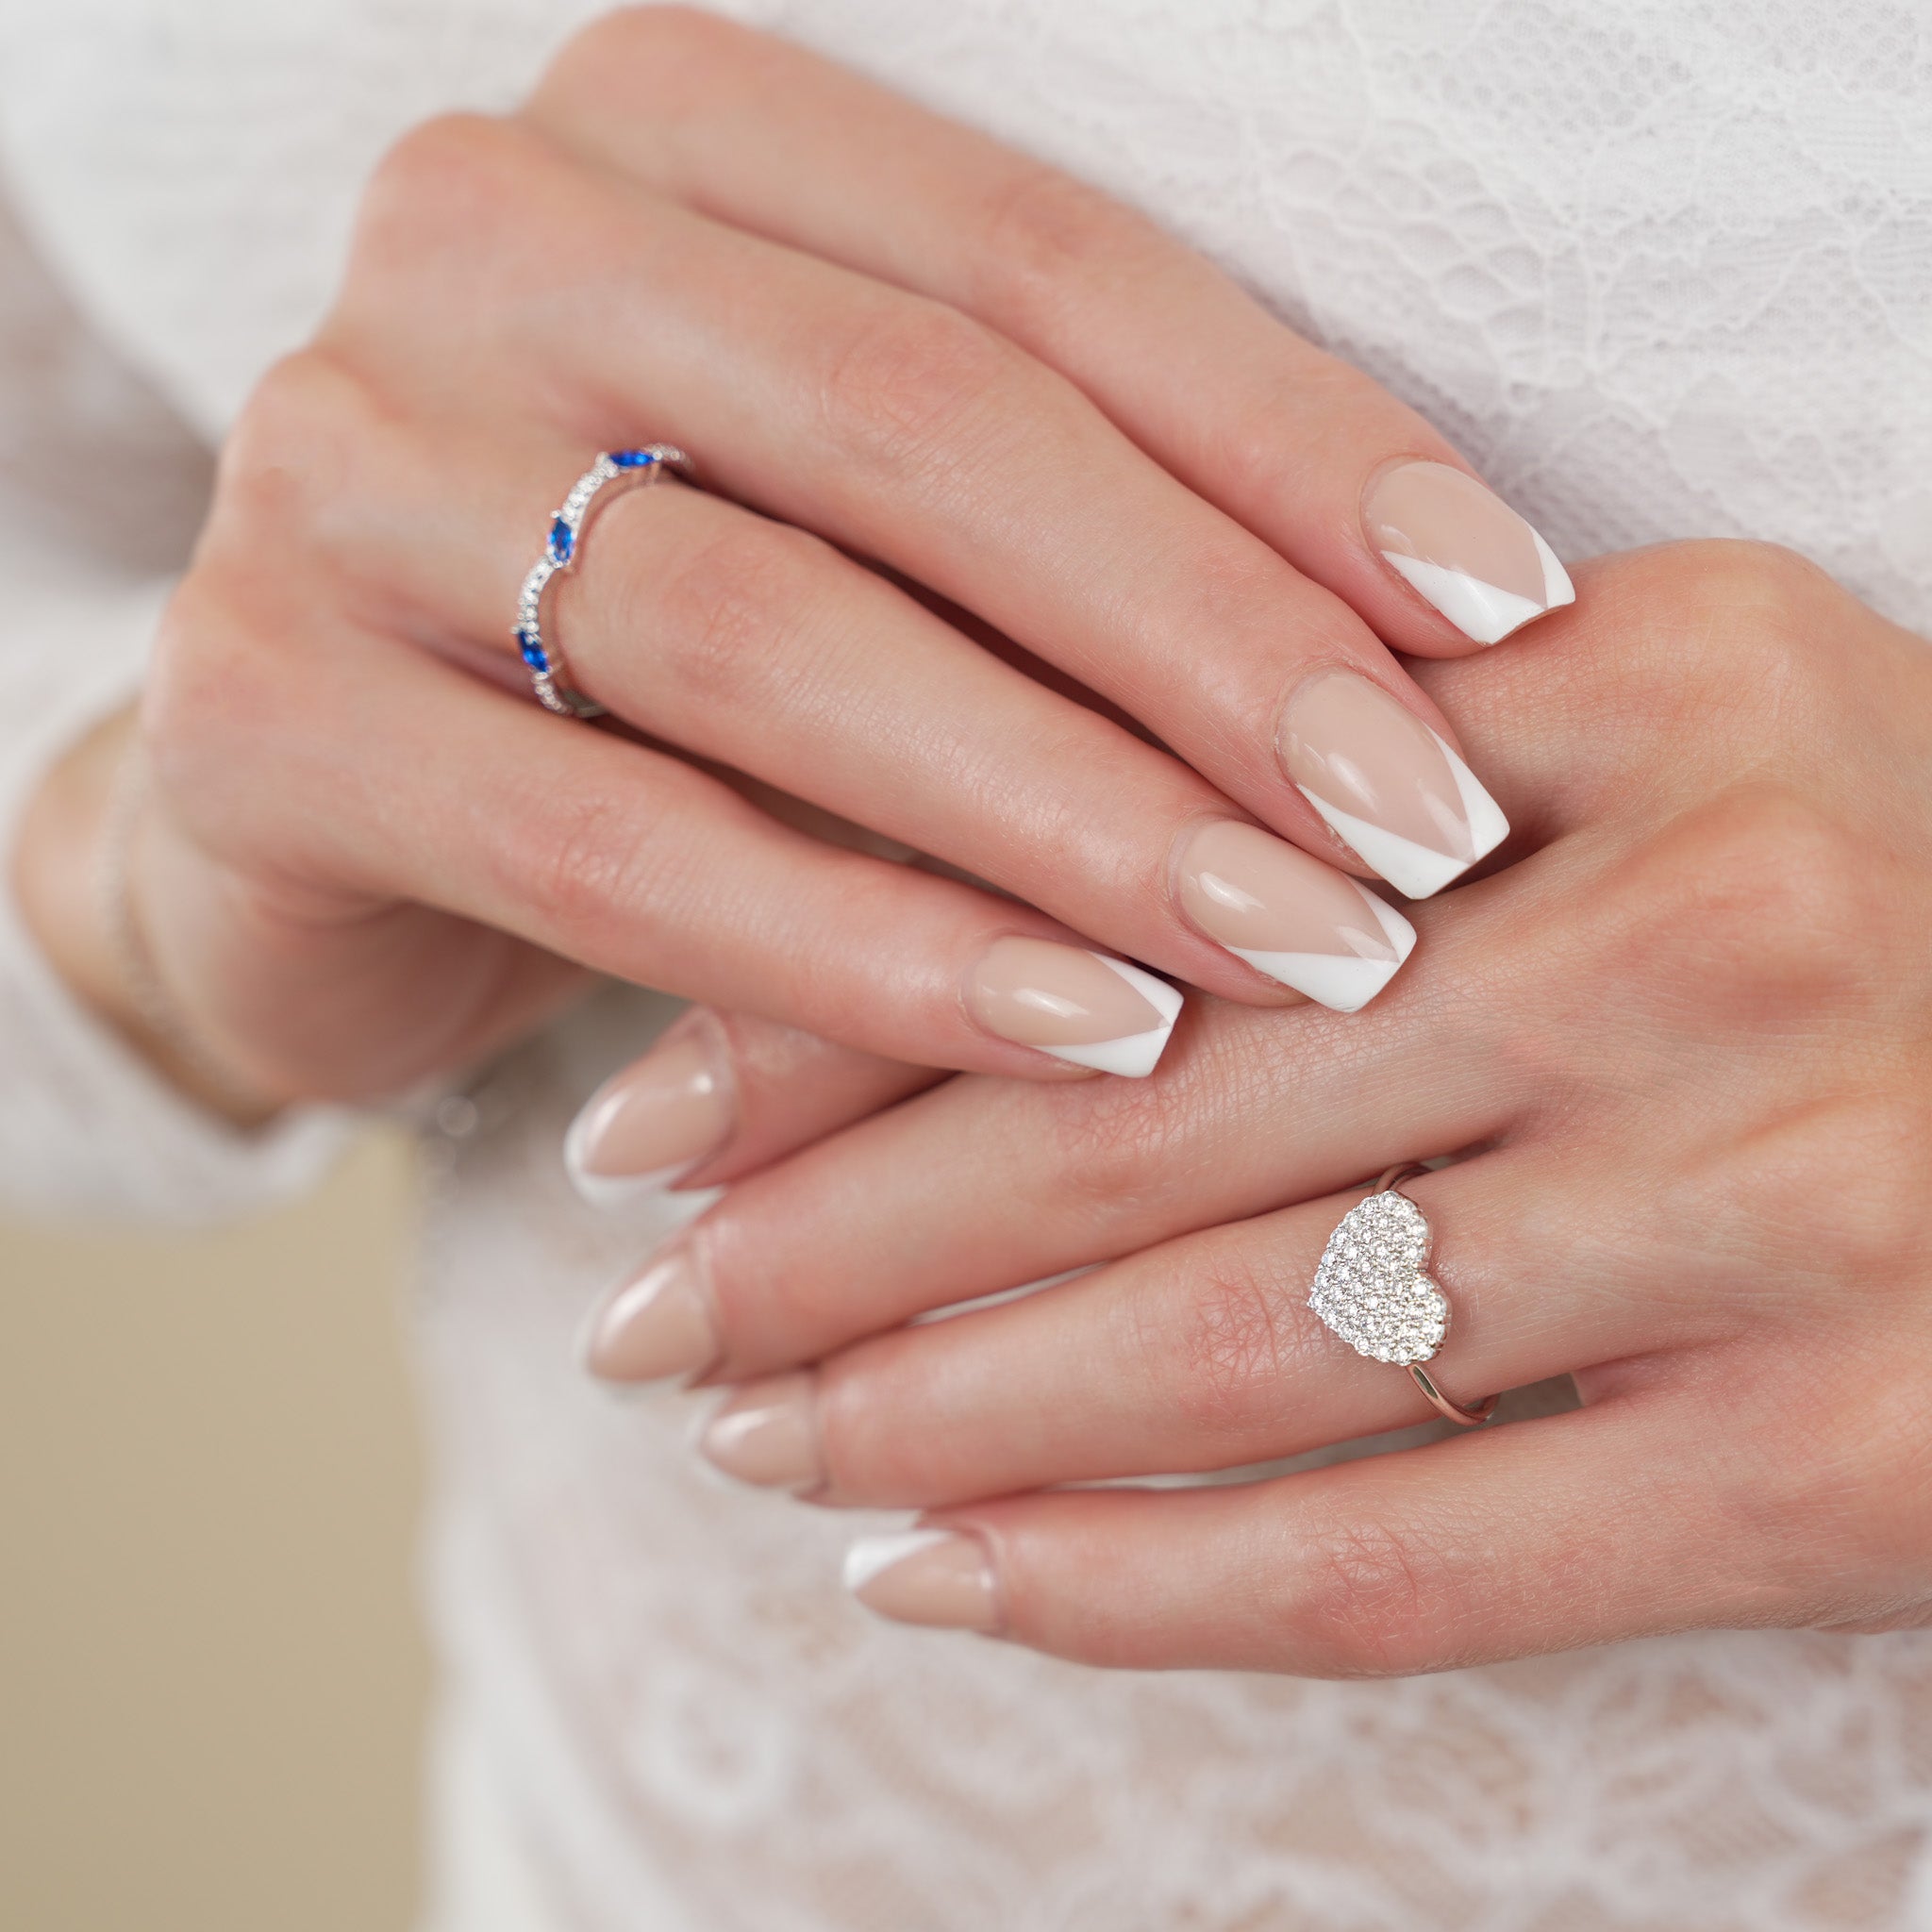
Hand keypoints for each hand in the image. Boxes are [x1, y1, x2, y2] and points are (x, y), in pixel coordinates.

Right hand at [19, 9, 1577, 1118]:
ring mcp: (338, 464)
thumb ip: (1068, 550)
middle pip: (920, 430)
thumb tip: (1426, 667)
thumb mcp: (866, 544)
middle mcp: (480, 240)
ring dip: (1071, 817)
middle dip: (1206, 644)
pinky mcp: (255, 709)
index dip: (1292, 441)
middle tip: (1420, 829)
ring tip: (1297, 947)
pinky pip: (619, 844)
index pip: (1036, 261)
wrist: (330, 791)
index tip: (1500, 617)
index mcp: (664, 133)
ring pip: (775, 638)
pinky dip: (867, 954)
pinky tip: (1072, 1038)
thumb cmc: (657, 654)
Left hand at [594, 540, 1931, 1673]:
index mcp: (1658, 682)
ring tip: (752, 1442)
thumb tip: (961, 927)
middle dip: (839, 1234)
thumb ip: (1347, 798)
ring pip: (1239, 1338)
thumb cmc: (1863, 904)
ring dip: (940, 1412)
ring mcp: (1796, 1194)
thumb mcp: (1642, 761)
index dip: (862, 997)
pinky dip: (1141, 1584)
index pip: (1147, 852)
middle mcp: (1726, 916)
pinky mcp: (1848, 1464)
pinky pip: (1405, 1557)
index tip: (662, 1108)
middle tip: (646, 1305)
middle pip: (1156, 1110)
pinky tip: (948, 1581)